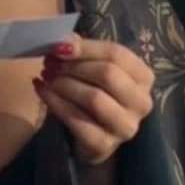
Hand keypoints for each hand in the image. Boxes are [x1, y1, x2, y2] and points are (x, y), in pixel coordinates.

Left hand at [33, 36, 153, 164]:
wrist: (89, 138)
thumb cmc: (93, 95)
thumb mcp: (92, 70)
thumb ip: (83, 52)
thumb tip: (65, 40)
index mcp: (143, 77)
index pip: (117, 54)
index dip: (86, 48)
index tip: (59, 47)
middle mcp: (141, 102)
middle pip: (108, 74)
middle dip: (74, 66)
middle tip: (50, 64)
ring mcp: (126, 126)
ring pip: (94, 98)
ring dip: (64, 84)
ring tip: (46, 77)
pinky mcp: (104, 144)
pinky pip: (77, 120)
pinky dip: (55, 102)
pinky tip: (41, 90)